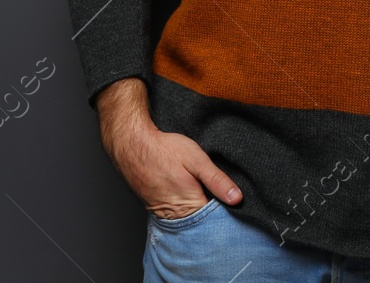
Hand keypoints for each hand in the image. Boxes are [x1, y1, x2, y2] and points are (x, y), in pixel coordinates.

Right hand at [96, 78, 242, 218]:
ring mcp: (165, 214)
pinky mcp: (157, 209)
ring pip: (189, 221)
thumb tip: (237, 198)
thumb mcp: (196, 159)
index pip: (215, 221)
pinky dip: (186, 209)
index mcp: (190, 206)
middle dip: (214, 215)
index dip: (227, 214)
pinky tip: (190, 195)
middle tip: (223, 198)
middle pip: (202, 224)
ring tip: (205, 195)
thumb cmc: (164, 150)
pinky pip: (177, 215)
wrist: (132, 145)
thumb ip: (216, 180)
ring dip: (199, 212)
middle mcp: (176, 216)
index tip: (236, 205)